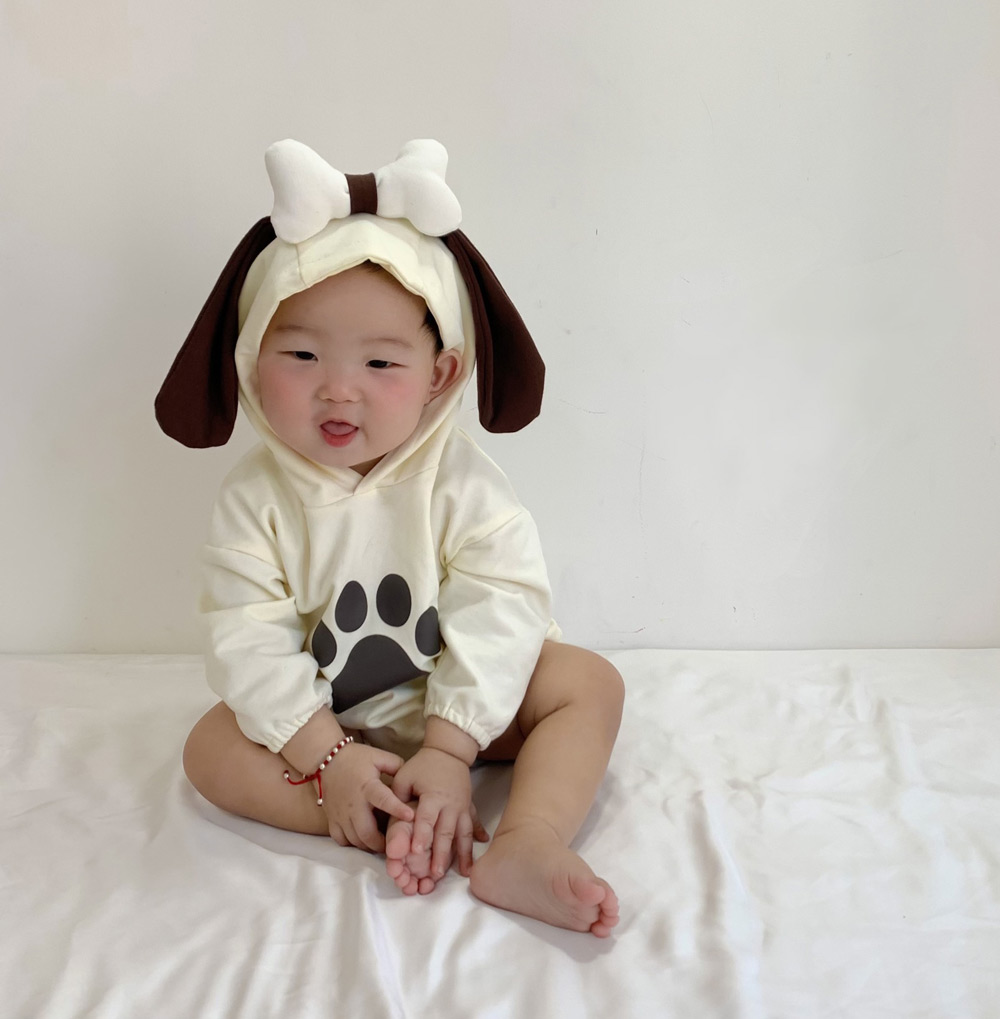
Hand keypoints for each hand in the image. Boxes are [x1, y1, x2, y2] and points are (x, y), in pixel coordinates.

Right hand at [316, 743, 413, 852]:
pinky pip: (341, 840)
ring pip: (355, 840)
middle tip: (396, 843)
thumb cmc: (356, 758)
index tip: (411, 817)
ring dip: (370, 846)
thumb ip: (397, 766)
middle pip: (367, 832)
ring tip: (383, 844)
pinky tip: (363, 840)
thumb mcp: (379, 756)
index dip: (397, 809)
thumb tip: (411, 780)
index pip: (383, 800)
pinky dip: (353, 844)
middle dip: (382, 843)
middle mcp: (353, 804)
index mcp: (367, 786)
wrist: (327, 760)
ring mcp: (340, 814)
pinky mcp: (331, 820)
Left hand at [391, 747, 486, 878]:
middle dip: (441, 853)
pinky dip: (476, 841)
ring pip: (464, 833)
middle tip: (435, 874)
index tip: (417, 852)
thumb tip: (392, 819)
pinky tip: (480, 852)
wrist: (449, 752)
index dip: (421, 834)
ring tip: (464, 873)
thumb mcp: (404, 776)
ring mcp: (462, 806)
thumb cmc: (423, 765)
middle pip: (446, 831)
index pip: (426, 818)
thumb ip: (397, 797)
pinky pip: (474, 826)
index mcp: (432, 795)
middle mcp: (450, 803)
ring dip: (463, 854)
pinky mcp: (469, 807)